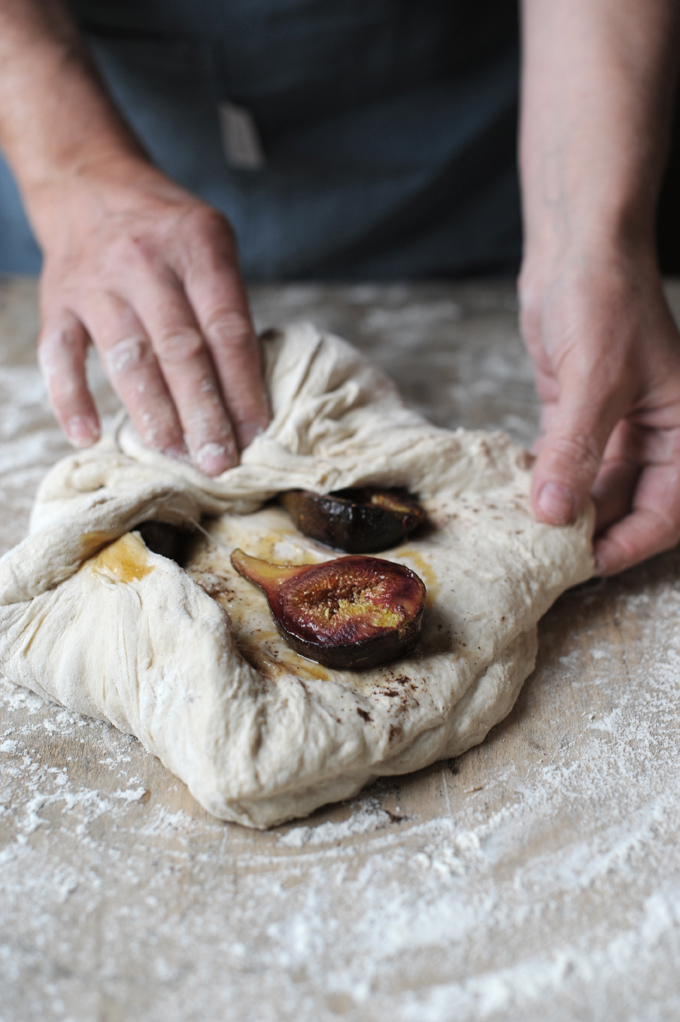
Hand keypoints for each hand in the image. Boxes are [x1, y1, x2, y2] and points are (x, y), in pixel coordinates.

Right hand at [35, 159, 268, 474]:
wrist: (90, 181)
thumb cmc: (167, 230)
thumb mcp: (211, 244)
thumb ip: (227, 308)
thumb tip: (247, 398)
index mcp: (198, 246)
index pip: (227, 328)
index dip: (243, 386)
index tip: (256, 433)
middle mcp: (147, 261)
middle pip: (181, 350)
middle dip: (203, 413)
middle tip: (220, 462)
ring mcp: (98, 281)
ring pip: (129, 357)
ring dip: (153, 413)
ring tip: (174, 455)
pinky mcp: (58, 300)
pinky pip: (61, 355)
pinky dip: (71, 398)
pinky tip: (89, 435)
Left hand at [520, 247, 679, 574]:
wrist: (577, 251)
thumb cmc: (606, 300)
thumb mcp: (594, 380)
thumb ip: (576, 450)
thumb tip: (555, 514)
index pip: (670, 507)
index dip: (633, 541)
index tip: (590, 563)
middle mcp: (655, 435)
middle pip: (631, 506)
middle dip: (597, 532)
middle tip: (552, 559)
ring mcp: (616, 428)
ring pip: (596, 490)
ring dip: (567, 512)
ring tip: (530, 536)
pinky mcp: (579, 418)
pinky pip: (567, 465)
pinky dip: (548, 483)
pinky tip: (521, 500)